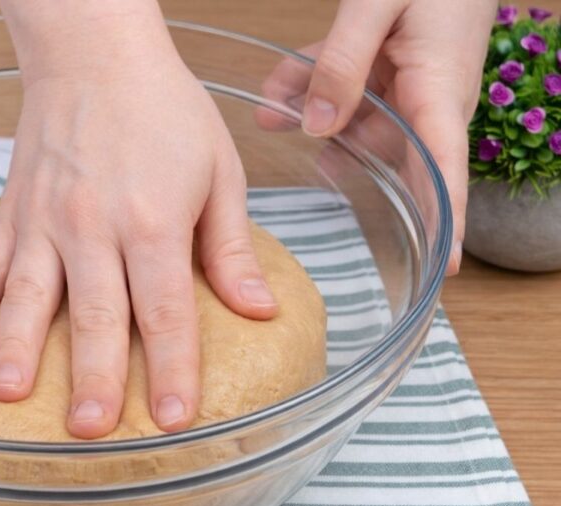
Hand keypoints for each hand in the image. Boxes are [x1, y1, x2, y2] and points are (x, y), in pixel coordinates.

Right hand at [0, 0, 277, 438]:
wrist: (95, 52)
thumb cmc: (165, 108)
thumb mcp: (220, 170)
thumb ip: (229, 247)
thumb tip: (259, 312)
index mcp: (154, 221)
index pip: (164, 310)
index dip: (170, 368)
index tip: (171, 420)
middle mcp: (95, 224)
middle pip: (94, 313)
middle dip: (91, 376)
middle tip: (87, 431)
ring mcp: (46, 217)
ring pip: (29, 293)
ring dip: (17, 346)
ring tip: (6, 395)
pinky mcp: (14, 207)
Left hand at [298, 0, 496, 273]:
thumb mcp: (378, 4)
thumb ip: (343, 64)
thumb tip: (316, 126)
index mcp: (440, 91)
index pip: (447, 172)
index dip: (447, 222)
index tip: (444, 269)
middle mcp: (429, 99)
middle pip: (392, 157)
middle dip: (350, 172)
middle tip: (314, 199)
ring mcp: (410, 86)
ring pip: (356, 121)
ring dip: (313, 118)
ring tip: (269, 117)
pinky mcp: (390, 70)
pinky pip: (348, 90)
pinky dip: (312, 87)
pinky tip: (277, 93)